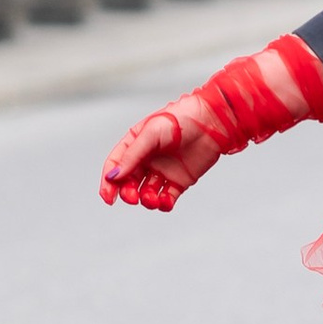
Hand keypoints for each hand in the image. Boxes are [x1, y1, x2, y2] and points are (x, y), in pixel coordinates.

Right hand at [97, 35, 322, 212]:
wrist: (215, 122)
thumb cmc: (181, 119)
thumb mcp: (152, 134)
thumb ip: (133, 155)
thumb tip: (113, 177)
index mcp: (136, 143)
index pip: (116, 165)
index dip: (108, 182)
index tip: (108, 197)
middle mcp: (147, 158)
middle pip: (128, 182)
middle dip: (127, 193)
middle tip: (133, 198)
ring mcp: (163, 170)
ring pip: (146, 193)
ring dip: (145, 200)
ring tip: (153, 198)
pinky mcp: (180, 181)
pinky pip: (166, 198)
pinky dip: (163, 204)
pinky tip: (165, 202)